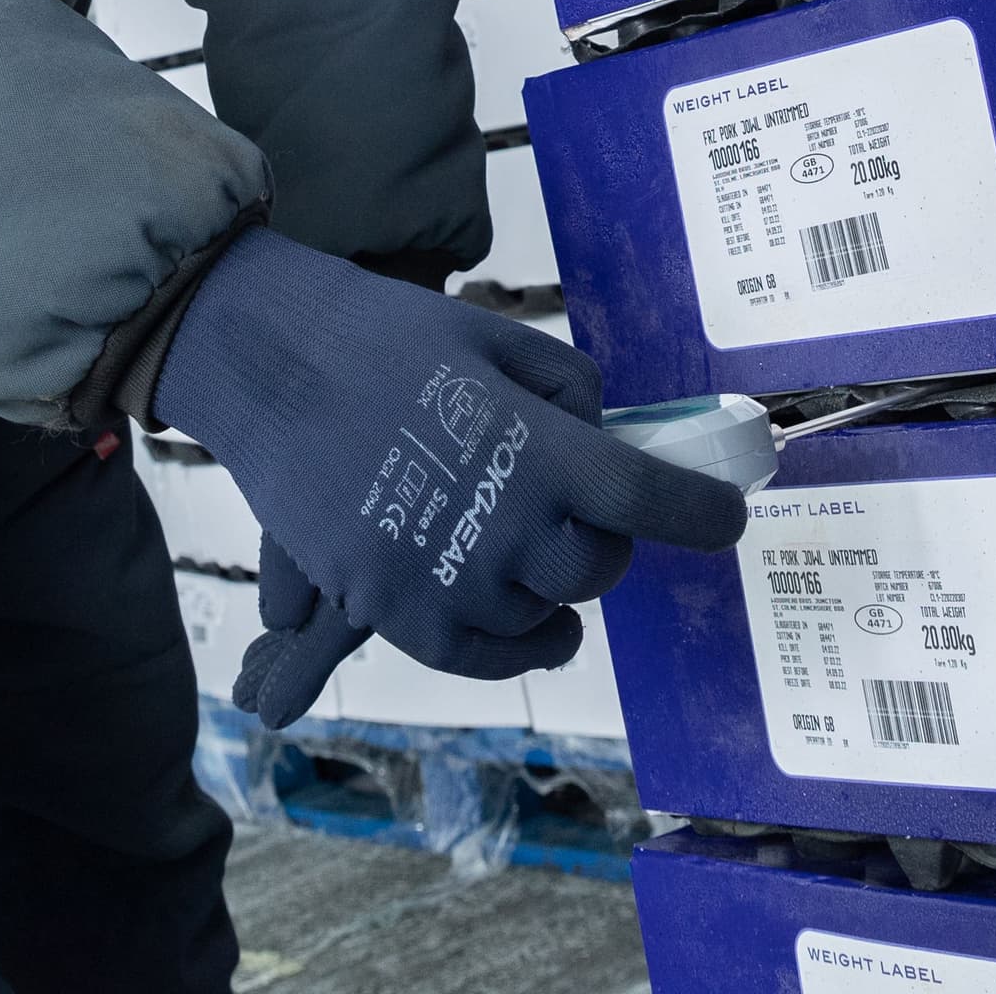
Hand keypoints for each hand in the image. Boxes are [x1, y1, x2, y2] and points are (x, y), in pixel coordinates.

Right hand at [150, 228, 746, 727]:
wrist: (269, 365)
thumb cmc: (386, 337)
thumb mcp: (500, 339)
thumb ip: (571, 394)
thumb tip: (608, 442)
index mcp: (541, 449)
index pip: (654, 500)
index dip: (704, 515)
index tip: (725, 520)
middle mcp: (507, 526)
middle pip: (601, 566)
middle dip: (610, 539)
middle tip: (590, 511)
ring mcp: (449, 580)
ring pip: (546, 615)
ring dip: (556, 587)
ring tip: (537, 551)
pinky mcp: (396, 612)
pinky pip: (482, 657)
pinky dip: (517, 646)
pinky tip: (537, 628)